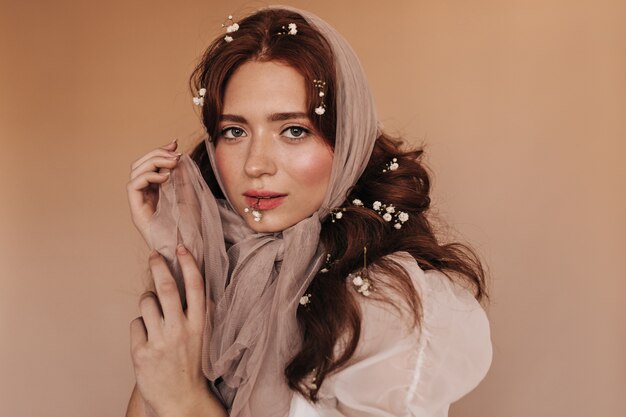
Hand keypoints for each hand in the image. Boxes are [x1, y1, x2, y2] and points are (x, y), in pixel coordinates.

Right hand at [127, 139, 180, 244]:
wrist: (190, 247)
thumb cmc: (191, 226)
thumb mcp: (190, 194)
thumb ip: (183, 176)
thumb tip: (179, 154)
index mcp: (157, 191)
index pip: (152, 165)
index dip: (161, 151)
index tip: (175, 143)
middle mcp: (146, 195)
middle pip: (141, 165)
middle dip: (157, 154)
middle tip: (174, 154)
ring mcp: (140, 203)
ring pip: (135, 172)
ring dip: (154, 162)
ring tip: (172, 163)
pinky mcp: (137, 212)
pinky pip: (133, 186)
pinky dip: (148, 176)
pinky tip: (165, 178)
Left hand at [130, 245, 222, 416]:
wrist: (182, 400)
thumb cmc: (192, 364)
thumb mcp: (202, 336)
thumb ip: (195, 312)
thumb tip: (185, 282)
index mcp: (199, 324)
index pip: (195, 286)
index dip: (188, 263)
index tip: (182, 248)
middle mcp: (181, 330)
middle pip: (166, 287)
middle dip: (159, 266)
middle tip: (155, 255)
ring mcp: (160, 341)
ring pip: (146, 302)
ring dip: (147, 302)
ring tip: (154, 314)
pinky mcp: (142, 352)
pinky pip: (136, 324)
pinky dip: (140, 327)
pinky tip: (148, 339)